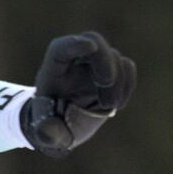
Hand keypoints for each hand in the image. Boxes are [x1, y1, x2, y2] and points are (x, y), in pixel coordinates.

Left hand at [21, 31, 135, 157]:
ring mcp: (94, 64)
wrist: (63, 123)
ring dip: (117, 83)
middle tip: (106, 82)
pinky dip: (128, 84)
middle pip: (94, 41)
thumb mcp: (44, 131)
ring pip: (114, 57)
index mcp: (53, 70)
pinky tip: (118, 105)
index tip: (90, 48)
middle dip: (104, 60)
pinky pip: (127, 67)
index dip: (74, 44)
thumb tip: (46, 132)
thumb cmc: (49, 124)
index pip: (61, 48)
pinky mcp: (112, 71)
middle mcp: (74, 60)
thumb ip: (46, 132)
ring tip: (107, 107)